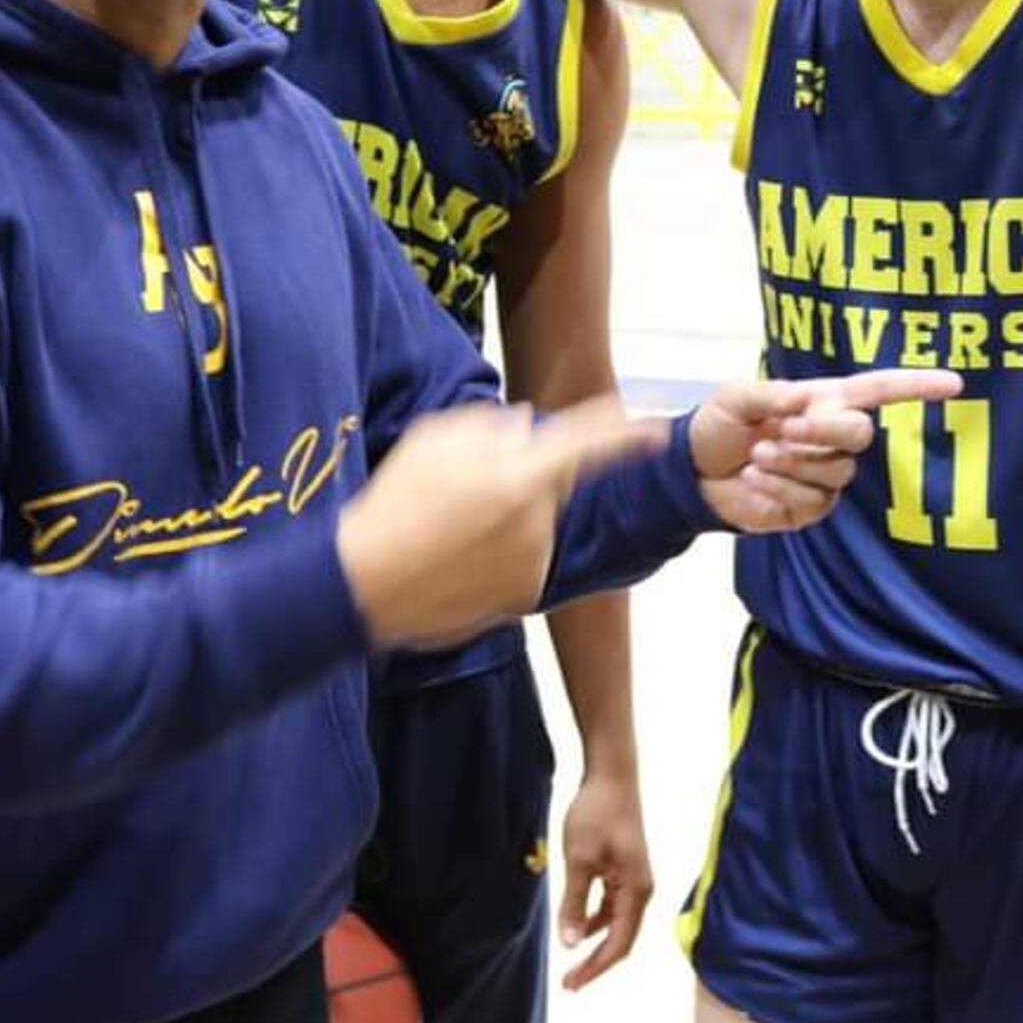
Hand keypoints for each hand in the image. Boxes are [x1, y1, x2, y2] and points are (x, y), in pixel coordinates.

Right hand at [337, 400, 662, 649]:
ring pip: (535, 522)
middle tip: (464, 487)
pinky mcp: (523, 596)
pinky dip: (499, 553)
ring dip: (509, 516)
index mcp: (523, 476)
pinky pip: (523, 558)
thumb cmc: (398, 502)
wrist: (366, 582)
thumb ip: (494, 426)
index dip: (626, 433)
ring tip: (450, 526)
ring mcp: (533, 563)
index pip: (590, 445)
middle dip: (523, 476)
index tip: (656, 430)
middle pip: (550, 482)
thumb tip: (527, 430)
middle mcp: (539, 522)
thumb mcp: (437, 436)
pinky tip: (456, 556)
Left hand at [557, 766, 651, 990]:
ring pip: (617, 922)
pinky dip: (597, 919)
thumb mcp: (580, 859)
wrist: (611, 774)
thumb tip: (570, 943)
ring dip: (595, 941)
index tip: (572, 983)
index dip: (596, 967)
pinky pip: (613, 905)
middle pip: (621, 938)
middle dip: (596, 961)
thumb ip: (575, 902)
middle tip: (569, 982)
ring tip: (571, 959)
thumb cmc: (596, 812)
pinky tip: (578, 923)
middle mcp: (642, 890)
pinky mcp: (626, 869)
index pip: (619, 944)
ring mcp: (635, 879)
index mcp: (636, 891)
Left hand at [687, 370, 963, 532]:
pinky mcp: (811, 507)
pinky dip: (779, 488)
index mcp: (822, 401)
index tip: (955, 384)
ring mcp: (825, 474)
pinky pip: (814, 500)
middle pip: (860, 434)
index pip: (879, 391)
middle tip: (781, 431)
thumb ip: (772, 395)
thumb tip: (805, 401)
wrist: (693, 472)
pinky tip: (753, 479)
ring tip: (757, 456)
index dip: (917, 387)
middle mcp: (831, 437)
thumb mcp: (736, 396)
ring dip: (792, 462)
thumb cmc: (719, 425)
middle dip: (822, 432)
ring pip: (836, 471)